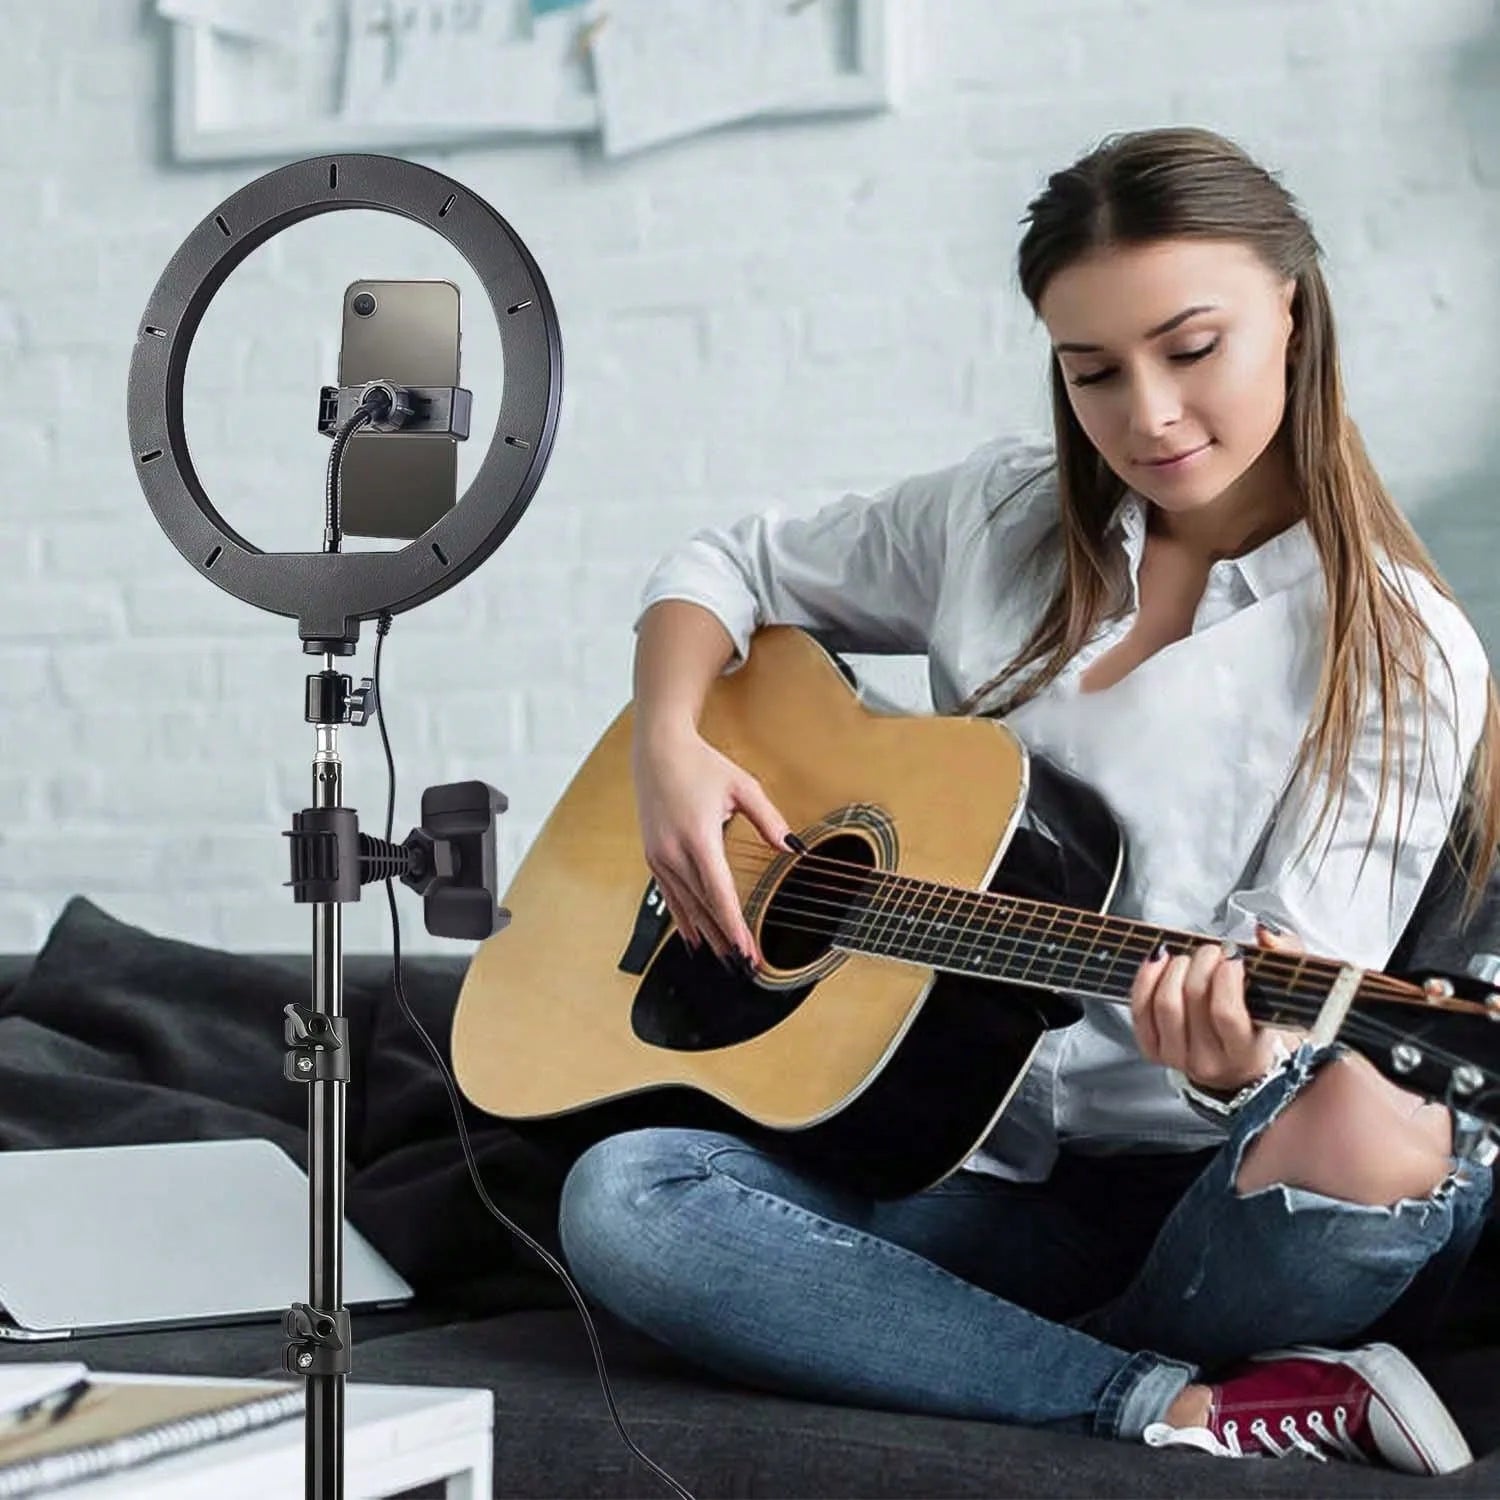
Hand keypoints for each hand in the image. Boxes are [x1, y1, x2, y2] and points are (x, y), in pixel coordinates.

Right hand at [632, 725, 791, 967]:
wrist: (658, 750)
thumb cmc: (701, 765)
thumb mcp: (743, 787)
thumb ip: (769, 819)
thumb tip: (791, 848)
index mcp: (698, 837)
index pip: (720, 894)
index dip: (735, 927)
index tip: (747, 951)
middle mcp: (674, 852)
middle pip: (703, 908)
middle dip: (724, 939)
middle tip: (743, 966)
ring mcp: (659, 856)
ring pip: (685, 906)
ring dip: (705, 935)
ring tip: (723, 959)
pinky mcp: (653, 856)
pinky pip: (670, 896)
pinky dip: (683, 919)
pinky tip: (693, 937)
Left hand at [1131, 921, 1308, 1095]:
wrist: (1237, 1061)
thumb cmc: (1259, 1023)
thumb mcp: (1284, 992)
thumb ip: (1285, 955)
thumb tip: (1263, 933)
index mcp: (1245, 1052)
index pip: (1226, 1013)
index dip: (1225, 977)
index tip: (1233, 956)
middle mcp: (1209, 1061)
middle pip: (1193, 1001)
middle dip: (1202, 962)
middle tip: (1212, 951)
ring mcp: (1177, 1056)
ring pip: (1165, 1003)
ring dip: (1175, 968)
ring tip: (1190, 958)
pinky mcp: (1152, 1049)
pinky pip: (1140, 1010)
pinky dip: (1146, 978)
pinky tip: (1159, 961)